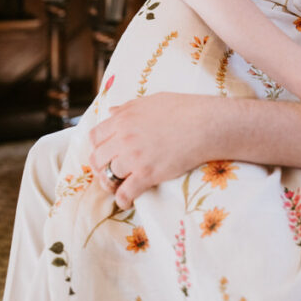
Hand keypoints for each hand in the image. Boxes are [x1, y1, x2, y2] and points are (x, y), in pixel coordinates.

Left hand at [89, 94, 214, 207]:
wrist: (205, 124)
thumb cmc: (183, 109)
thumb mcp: (151, 101)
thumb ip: (128, 107)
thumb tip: (111, 112)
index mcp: (123, 118)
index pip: (94, 136)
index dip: (97, 146)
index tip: (105, 152)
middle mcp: (124, 138)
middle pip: (97, 159)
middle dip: (100, 168)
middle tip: (109, 172)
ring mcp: (134, 157)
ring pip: (108, 177)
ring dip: (111, 184)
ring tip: (119, 186)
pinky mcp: (147, 174)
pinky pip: (124, 193)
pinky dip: (123, 199)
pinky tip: (127, 200)